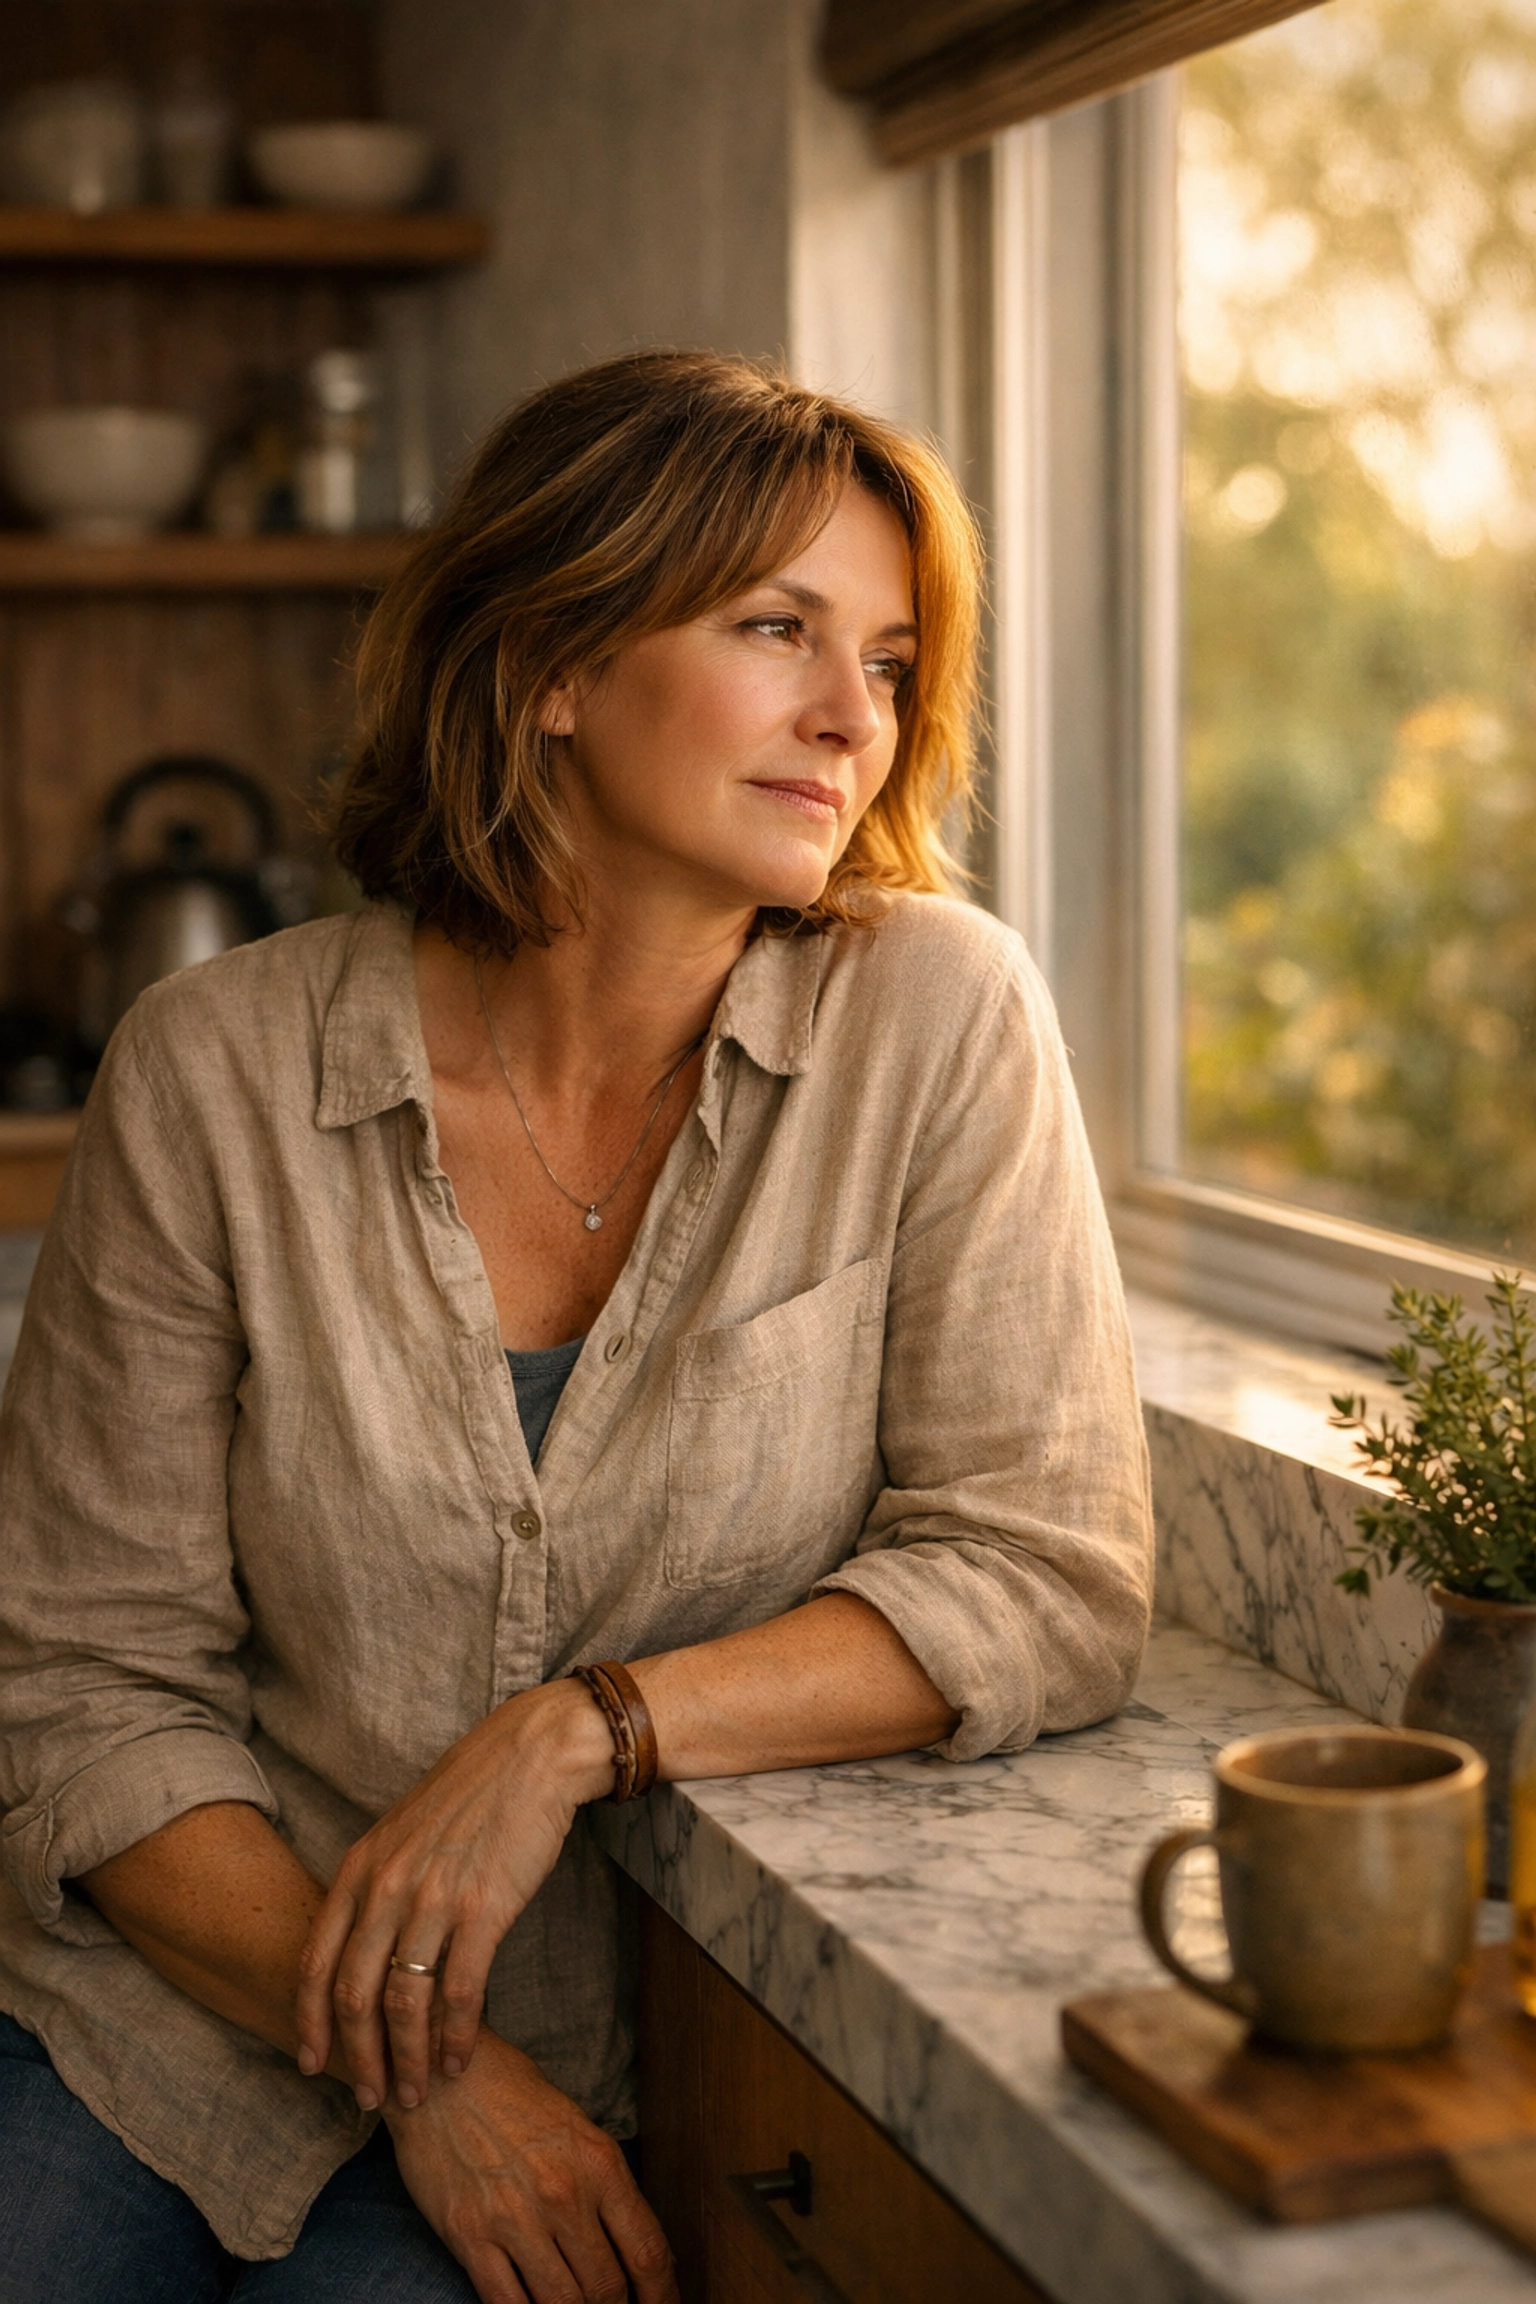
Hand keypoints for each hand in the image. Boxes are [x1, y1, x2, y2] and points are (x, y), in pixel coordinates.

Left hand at [295, 1679, 614, 2107]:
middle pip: (353, 1995)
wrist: (532, 1754)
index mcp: (361, 1866)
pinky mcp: (484, 1909)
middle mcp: (387, 1886)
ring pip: (403, 2003)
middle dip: (358, 2057)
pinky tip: (456, 2061)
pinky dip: (453, 2037)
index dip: (310, 2022)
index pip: (315, 1962)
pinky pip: (458, 1992)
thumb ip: (377, 1883)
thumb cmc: (472, 1792)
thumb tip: (362, 1943)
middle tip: (367, 2098)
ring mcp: (434, 1899)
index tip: (312, 2065)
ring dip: (406, 2059)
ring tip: (413, 2093)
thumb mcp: (403, 1830)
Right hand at [389, 2028, 677, 2303]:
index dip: (662, 2296)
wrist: (440, 2070)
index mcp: (598, 2163)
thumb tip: (625, 2240)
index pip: (648, 2253)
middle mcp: (563, 2195)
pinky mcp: (468, 2236)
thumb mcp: (574, 2125)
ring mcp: (515, 2219)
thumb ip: (601, 2181)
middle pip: (607, 2290)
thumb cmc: (510, 2091)